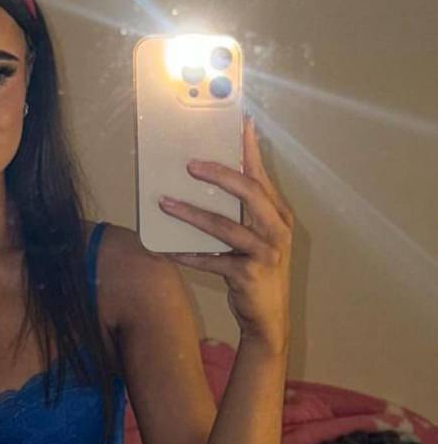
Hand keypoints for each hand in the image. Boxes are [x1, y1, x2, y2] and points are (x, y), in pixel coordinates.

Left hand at [159, 115, 293, 350]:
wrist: (268, 319)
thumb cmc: (258, 274)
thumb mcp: (257, 240)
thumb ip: (243, 214)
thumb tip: (210, 186)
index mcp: (278, 216)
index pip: (261, 176)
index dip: (250, 149)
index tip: (239, 123)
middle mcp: (276, 230)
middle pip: (248, 192)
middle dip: (219, 174)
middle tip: (189, 164)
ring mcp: (265, 253)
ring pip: (225, 226)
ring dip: (191, 213)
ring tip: (165, 203)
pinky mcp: (248, 275)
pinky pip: (211, 261)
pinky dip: (187, 254)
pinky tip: (168, 249)